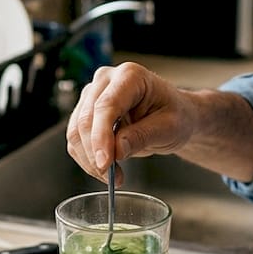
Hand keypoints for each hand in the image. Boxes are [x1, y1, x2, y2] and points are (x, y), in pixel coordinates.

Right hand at [65, 62, 195, 182]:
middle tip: (112, 177)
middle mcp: (106, 80)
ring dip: (89, 159)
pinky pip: (76, 139)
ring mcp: (92, 94)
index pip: (106, 106)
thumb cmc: (176, 115)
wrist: (174, 116)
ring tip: (114, 176)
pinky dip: (87, 159)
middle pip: (86, 119)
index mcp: (130, 76)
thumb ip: (142, 136)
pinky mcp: (85, 111)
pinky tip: (106, 169)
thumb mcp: (169, 128)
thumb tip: (116, 151)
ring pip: (76, 131)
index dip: (101, 136)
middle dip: (95, 153)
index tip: (105, 163)